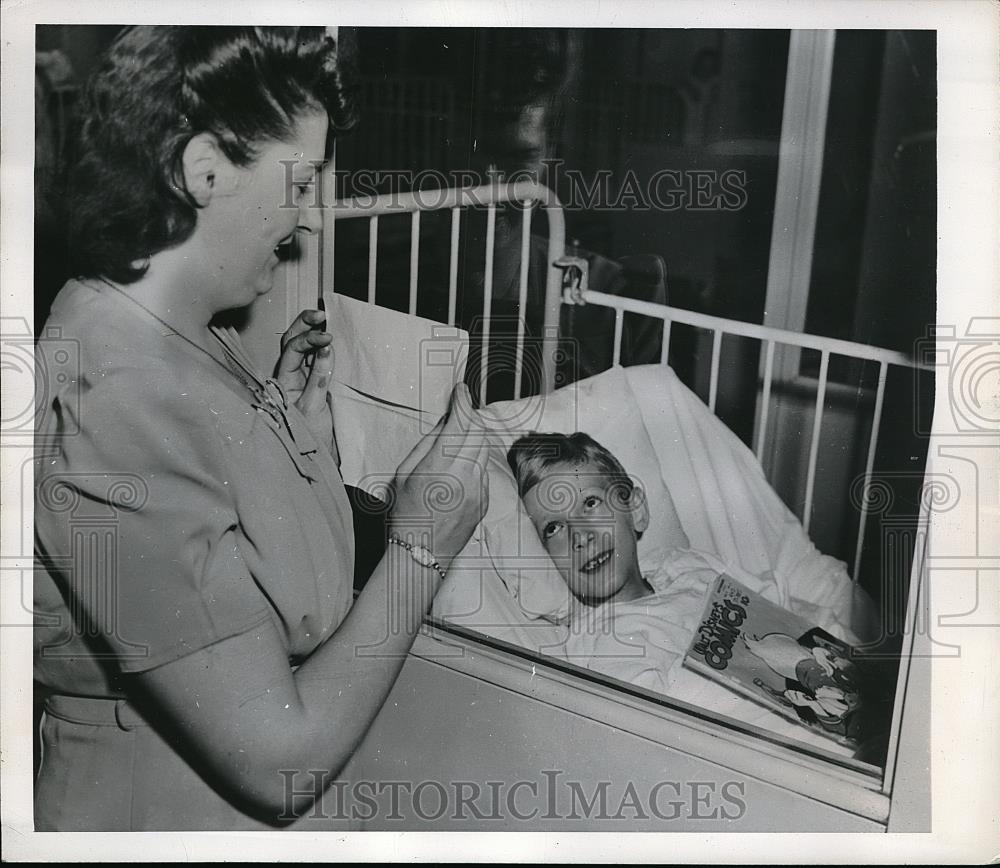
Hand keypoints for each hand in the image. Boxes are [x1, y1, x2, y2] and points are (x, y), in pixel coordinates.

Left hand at [275, 309, 334, 453]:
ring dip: (313, 331)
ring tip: (327, 318)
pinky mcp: (316, 382)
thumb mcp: (313, 408)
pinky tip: (332, 338)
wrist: (317, 456)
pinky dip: (324, 346)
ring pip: (303, 346)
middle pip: (292, 340)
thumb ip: (319, 378)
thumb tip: (327, 350)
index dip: (309, 340)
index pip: (293, 350)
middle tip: (321, 314)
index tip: (328, 338)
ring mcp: (303, 377)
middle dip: (305, 324)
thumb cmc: (309, 437)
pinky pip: (317, 358)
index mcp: (283, 380)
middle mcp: (290, 375)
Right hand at [388, 383, 489, 568]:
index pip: (459, 423)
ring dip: (474, 436)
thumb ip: (427, 445)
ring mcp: (478, 489)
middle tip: (460, 409)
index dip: (461, 402)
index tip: (460, 390)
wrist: (421, 553)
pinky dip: (475, 458)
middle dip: (469, 416)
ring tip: (459, 435)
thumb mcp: (404, 473)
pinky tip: (460, 464)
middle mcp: (464, 476)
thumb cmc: (405, 513)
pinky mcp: (484, 500)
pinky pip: (485, 469)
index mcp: (440, 467)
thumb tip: (445, 423)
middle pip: (477, 431)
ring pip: (484, 449)